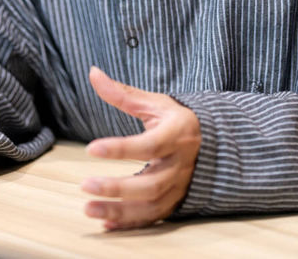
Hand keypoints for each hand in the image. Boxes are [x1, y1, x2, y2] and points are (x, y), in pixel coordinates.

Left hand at [80, 66, 200, 229]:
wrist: (212, 143)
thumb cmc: (177, 120)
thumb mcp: (155, 103)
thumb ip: (123, 93)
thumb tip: (93, 73)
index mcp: (176, 135)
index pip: (148, 145)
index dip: (120, 149)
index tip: (91, 149)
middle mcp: (180, 165)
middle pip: (150, 184)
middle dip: (117, 187)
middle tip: (85, 185)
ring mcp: (179, 187)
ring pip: (150, 206)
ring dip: (118, 210)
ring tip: (88, 209)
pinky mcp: (175, 202)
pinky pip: (153, 219)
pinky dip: (129, 223)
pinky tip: (105, 223)